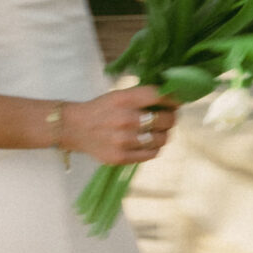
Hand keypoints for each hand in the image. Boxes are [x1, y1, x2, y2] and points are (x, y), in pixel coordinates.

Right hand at [63, 85, 177, 164]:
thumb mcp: (118, 95)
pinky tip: (150, 143)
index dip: (174, 99)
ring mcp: (123, 140)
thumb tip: (173, 99)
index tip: (178, 102)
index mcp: (124, 99)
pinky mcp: (121, 157)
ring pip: (162, 139)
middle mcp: (125, 119)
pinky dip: (155, 148)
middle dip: (171, 118)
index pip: (159, 97)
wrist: (74, 128)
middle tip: (169, 118)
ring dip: (164, 134)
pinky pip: (151, 154)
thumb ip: (142, 97)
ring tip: (159, 131)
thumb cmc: (101, 110)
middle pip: (166, 120)